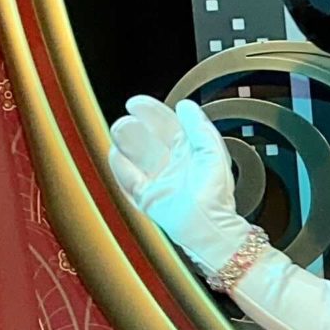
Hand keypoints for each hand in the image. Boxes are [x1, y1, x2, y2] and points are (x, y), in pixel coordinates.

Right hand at [106, 96, 256, 269]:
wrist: (208, 226)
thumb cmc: (215, 193)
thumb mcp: (212, 151)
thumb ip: (198, 127)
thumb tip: (185, 106)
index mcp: (190, 152)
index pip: (167, 126)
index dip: (151, 112)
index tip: (136, 103)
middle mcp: (174, 165)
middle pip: (148, 140)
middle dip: (135, 127)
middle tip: (125, 119)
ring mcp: (160, 181)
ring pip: (137, 158)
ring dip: (126, 144)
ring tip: (117, 130)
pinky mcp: (149, 199)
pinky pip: (130, 180)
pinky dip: (121, 167)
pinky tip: (114, 154)